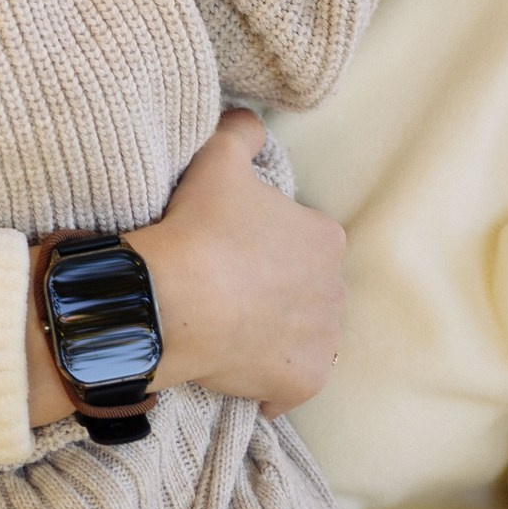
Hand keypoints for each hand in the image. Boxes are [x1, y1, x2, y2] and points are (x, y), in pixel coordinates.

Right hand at [134, 109, 345, 416]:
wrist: (171, 301)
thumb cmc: (198, 228)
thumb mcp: (218, 156)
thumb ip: (243, 132)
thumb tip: (251, 122)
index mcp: (325, 238)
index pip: (304, 240)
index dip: (267, 244)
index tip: (234, 249)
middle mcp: (335, 290)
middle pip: (309, 290)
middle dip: (280, 291)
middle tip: (230, 289)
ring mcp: (322, 341)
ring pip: (305, 337)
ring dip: (279, 335)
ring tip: (233, 330)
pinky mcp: (303, 382)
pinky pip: (291, 386)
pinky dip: (272, 385)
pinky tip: (243, 375)